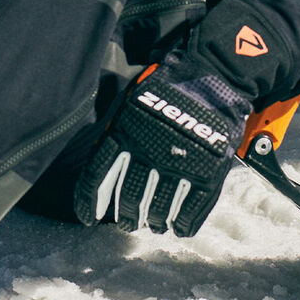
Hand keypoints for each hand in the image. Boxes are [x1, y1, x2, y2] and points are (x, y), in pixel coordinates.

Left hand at [74, 52, 252, 236]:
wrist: (211, 73)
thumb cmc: (166, 88)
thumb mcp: (130, 103)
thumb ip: (115, 133)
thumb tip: (102, 167)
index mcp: (124, 133)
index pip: (97, 176)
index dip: (89, 202)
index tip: (88, 218)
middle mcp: (149, 152)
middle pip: (129, 198)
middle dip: (125, 216)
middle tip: (126, 223)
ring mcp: (180, 164)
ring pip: (159, 207)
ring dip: (152, 221)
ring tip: (151, 224)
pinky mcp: (208, 171)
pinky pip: (192, 208)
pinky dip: (182, 223)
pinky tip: (177, 227)